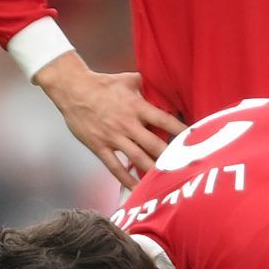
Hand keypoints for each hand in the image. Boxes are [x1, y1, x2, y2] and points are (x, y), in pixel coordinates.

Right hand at [37, 54, 184, 188]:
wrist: (73, 90)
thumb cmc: (102, 84)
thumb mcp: (128, 79)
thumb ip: (147, 84)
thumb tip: (165, 83)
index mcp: (137, 107)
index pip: (165, 120)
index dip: (181, 131)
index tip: (195, 140)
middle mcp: (128, 124)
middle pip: (155, 144)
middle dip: (171, 157)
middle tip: (186, 168)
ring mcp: (113, 137)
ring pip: (138, 159)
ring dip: (153, 171)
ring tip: (167, 182)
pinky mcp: (99, 147)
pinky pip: (115, 167)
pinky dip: (126, 179)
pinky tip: (136, 188)